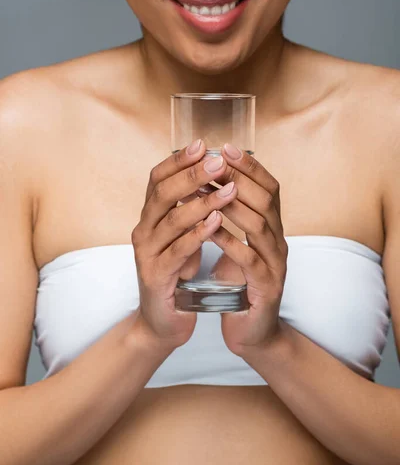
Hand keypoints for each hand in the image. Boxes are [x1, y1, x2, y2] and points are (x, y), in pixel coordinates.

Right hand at [131, 139, 237, 349]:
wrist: (163, 320)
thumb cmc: (176, 275)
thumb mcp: (181, 238)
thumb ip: (189, 211)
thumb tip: (213, 177)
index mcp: (149, 218)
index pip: (156, 179)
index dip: (177, 160)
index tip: (202, 145)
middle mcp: (143, 231)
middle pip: (163, 193)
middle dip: (192, 174)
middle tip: (219, 162)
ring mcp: (146, 254)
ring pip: (172, 220)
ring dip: (202, 202)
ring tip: (229, 189)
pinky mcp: (156, 276)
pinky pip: (178, 250)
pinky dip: (198, 234)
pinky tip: (217, 221)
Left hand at [205, 143, 287, 356]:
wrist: (253, 332)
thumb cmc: (241, 286)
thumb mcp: (238, 247)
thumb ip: (232, 222)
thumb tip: (209, 188)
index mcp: (272, 231)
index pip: (270, 188)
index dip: (251, 167)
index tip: (226, 148)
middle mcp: (279, 243)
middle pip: (267, 200)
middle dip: (241, 178)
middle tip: (215, 162)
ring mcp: (276, 265)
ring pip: (260, 226)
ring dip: (232, 205)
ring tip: (207, 189)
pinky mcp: (266, 287)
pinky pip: (248, 259)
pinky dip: (229, 241)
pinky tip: (211, 230)